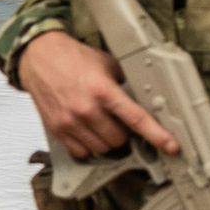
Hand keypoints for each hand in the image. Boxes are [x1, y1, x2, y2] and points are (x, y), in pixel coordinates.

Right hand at [18, 30, 179, 159]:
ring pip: (102, 148)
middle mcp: (86, 109)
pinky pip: (81, 152)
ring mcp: (69, 122)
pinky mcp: (57, 130)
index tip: (171, 146)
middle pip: (120, 139)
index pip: (136, 118)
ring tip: (105, 124)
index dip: (157, 135)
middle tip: (123, 122)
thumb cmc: (74, 58)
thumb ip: (126, 82)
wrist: (39, 57)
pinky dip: (90, 146)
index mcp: (103, 90)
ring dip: (109, 140)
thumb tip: (147, 97)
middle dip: (127, 134)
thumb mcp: (108, 64)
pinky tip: (90, 131)